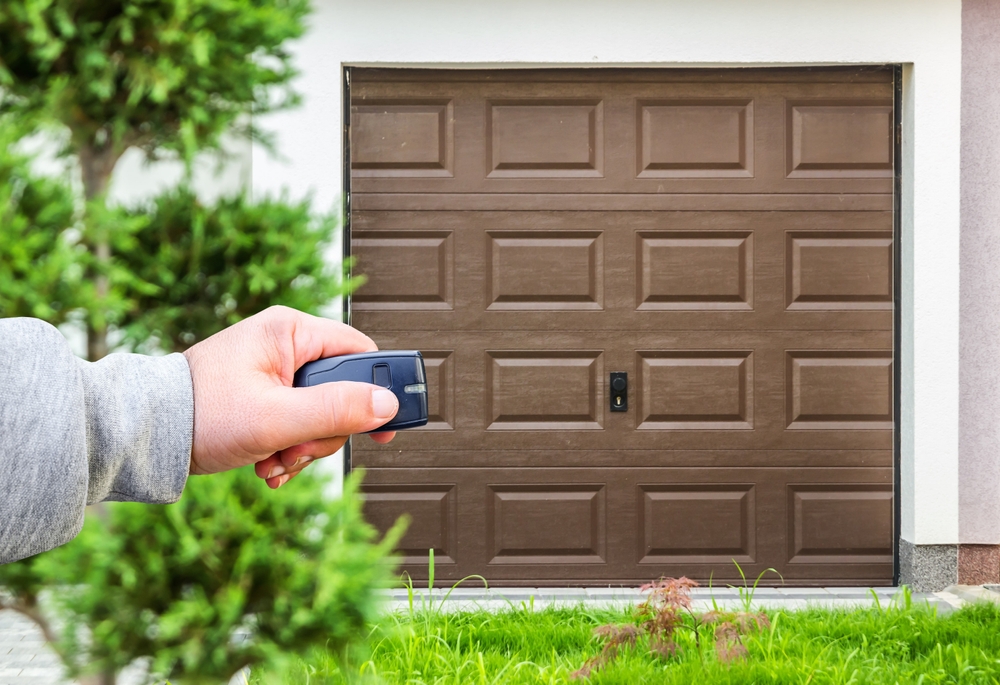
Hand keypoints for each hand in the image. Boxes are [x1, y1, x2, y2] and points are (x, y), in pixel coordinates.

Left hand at [182, 306, 397, 487]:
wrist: (146, 436)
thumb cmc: (201, 414)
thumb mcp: (277, 418)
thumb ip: (336, 410)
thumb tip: (387, 405)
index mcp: (290, 331)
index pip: (359, 352)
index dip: (378, 389)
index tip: (386, 426)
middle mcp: (285, 345)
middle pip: (341, 391)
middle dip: (325, 432)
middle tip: (298, 450)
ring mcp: (274, 371)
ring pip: (321, 414)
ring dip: (304, 447)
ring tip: (274, 461)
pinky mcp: (264, 395)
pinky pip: (298, 423)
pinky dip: (288, 449)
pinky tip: (267, 464)